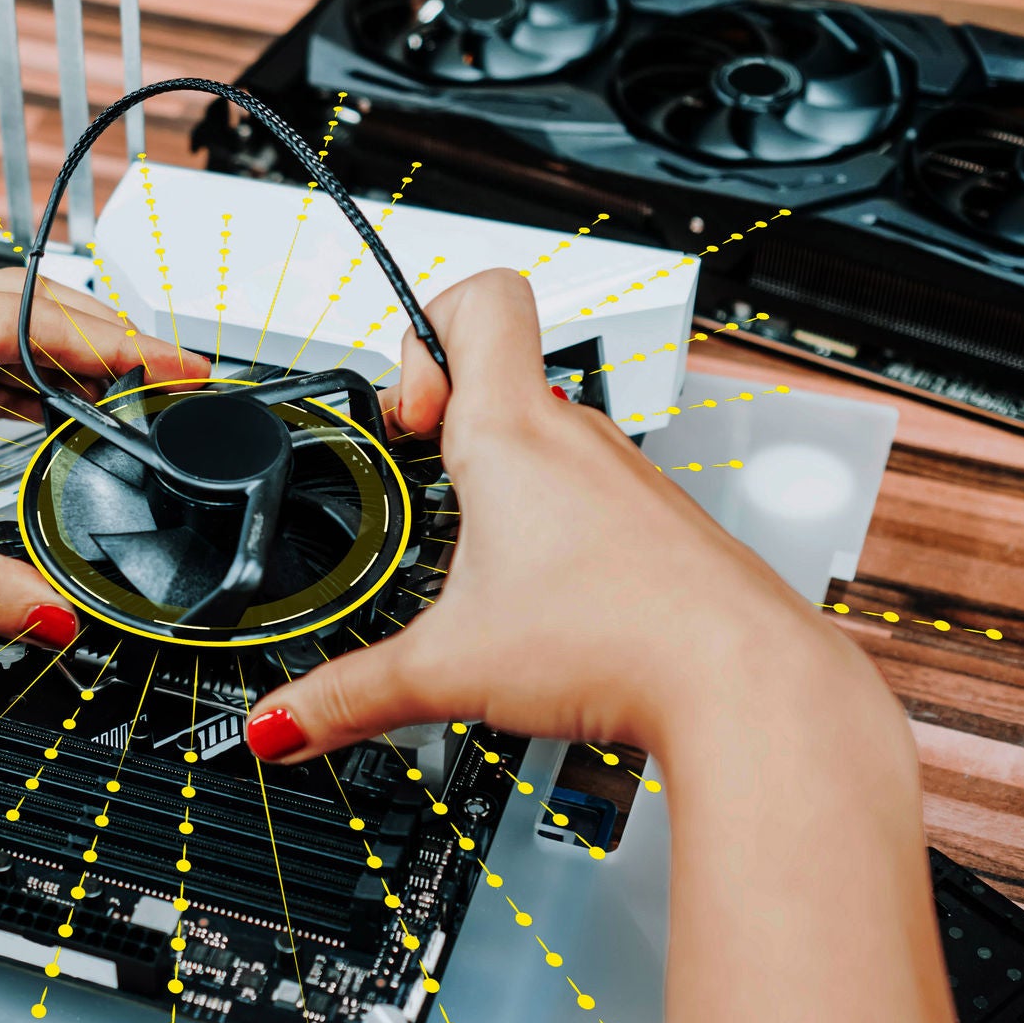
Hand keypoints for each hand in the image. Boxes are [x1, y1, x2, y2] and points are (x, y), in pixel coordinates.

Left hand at [0, 268, 207, 644]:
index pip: (28, 318)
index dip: (116, 344)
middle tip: (172, 385)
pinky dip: (18, 402)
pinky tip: (52, 423)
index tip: (178, 366)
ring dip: (62, 376)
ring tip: (132, 403)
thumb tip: (47, 614)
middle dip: (101, 349)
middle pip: (20, 321)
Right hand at [244, 267, 877, 761]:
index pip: (478, 298)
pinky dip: (552, 523)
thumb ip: (346, 697)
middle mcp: (577, 438)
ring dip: (501, 475)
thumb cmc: (624, 642)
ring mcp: (625, 478)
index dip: (423, 328)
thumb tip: (279, 723)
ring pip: (548, 436)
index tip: (401, 413)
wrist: (744, 685)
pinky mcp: (659, 524)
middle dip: (442, 422)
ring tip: (476, 550)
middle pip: (500, 371)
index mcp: (513, 434)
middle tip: (422, 486)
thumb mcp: (446, 671)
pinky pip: (590, 493)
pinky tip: (540, 593)